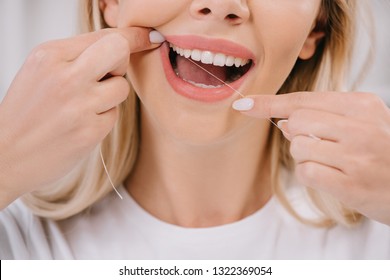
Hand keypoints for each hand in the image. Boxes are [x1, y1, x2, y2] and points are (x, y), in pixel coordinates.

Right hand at [0, 27, 163, 208]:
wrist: (6, 155)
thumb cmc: (27, 112)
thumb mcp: (42, 71)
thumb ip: (77, 56)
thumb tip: (120, 45)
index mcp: (50, 55)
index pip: (105, 36)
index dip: (132, 36)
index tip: (149, 36)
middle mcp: (65, 76)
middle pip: (120, 51)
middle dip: (122, 61)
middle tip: (108, 74)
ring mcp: (79, 105)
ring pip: (121, 87)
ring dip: (110, 96)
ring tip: (84, 106)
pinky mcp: (89, 131)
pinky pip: (114, 115)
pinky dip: (103, 118)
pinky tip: (81, 124)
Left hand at [233, 92, 389, 224]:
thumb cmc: (384, 154)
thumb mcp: (363, 124)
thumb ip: (324, 117)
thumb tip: (284, 121)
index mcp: (364, 105)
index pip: (303, 100)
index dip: (269, 103)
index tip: (244, 104)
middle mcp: (361, 127)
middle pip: (296, 122)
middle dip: (297, 135)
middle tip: (321, 144)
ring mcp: (357, 156)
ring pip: (298, 147)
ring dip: (307, 157)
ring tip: (334, 163)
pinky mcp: (351, 184)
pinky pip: (306, 172)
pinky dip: (311, 175)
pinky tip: (334, 178)